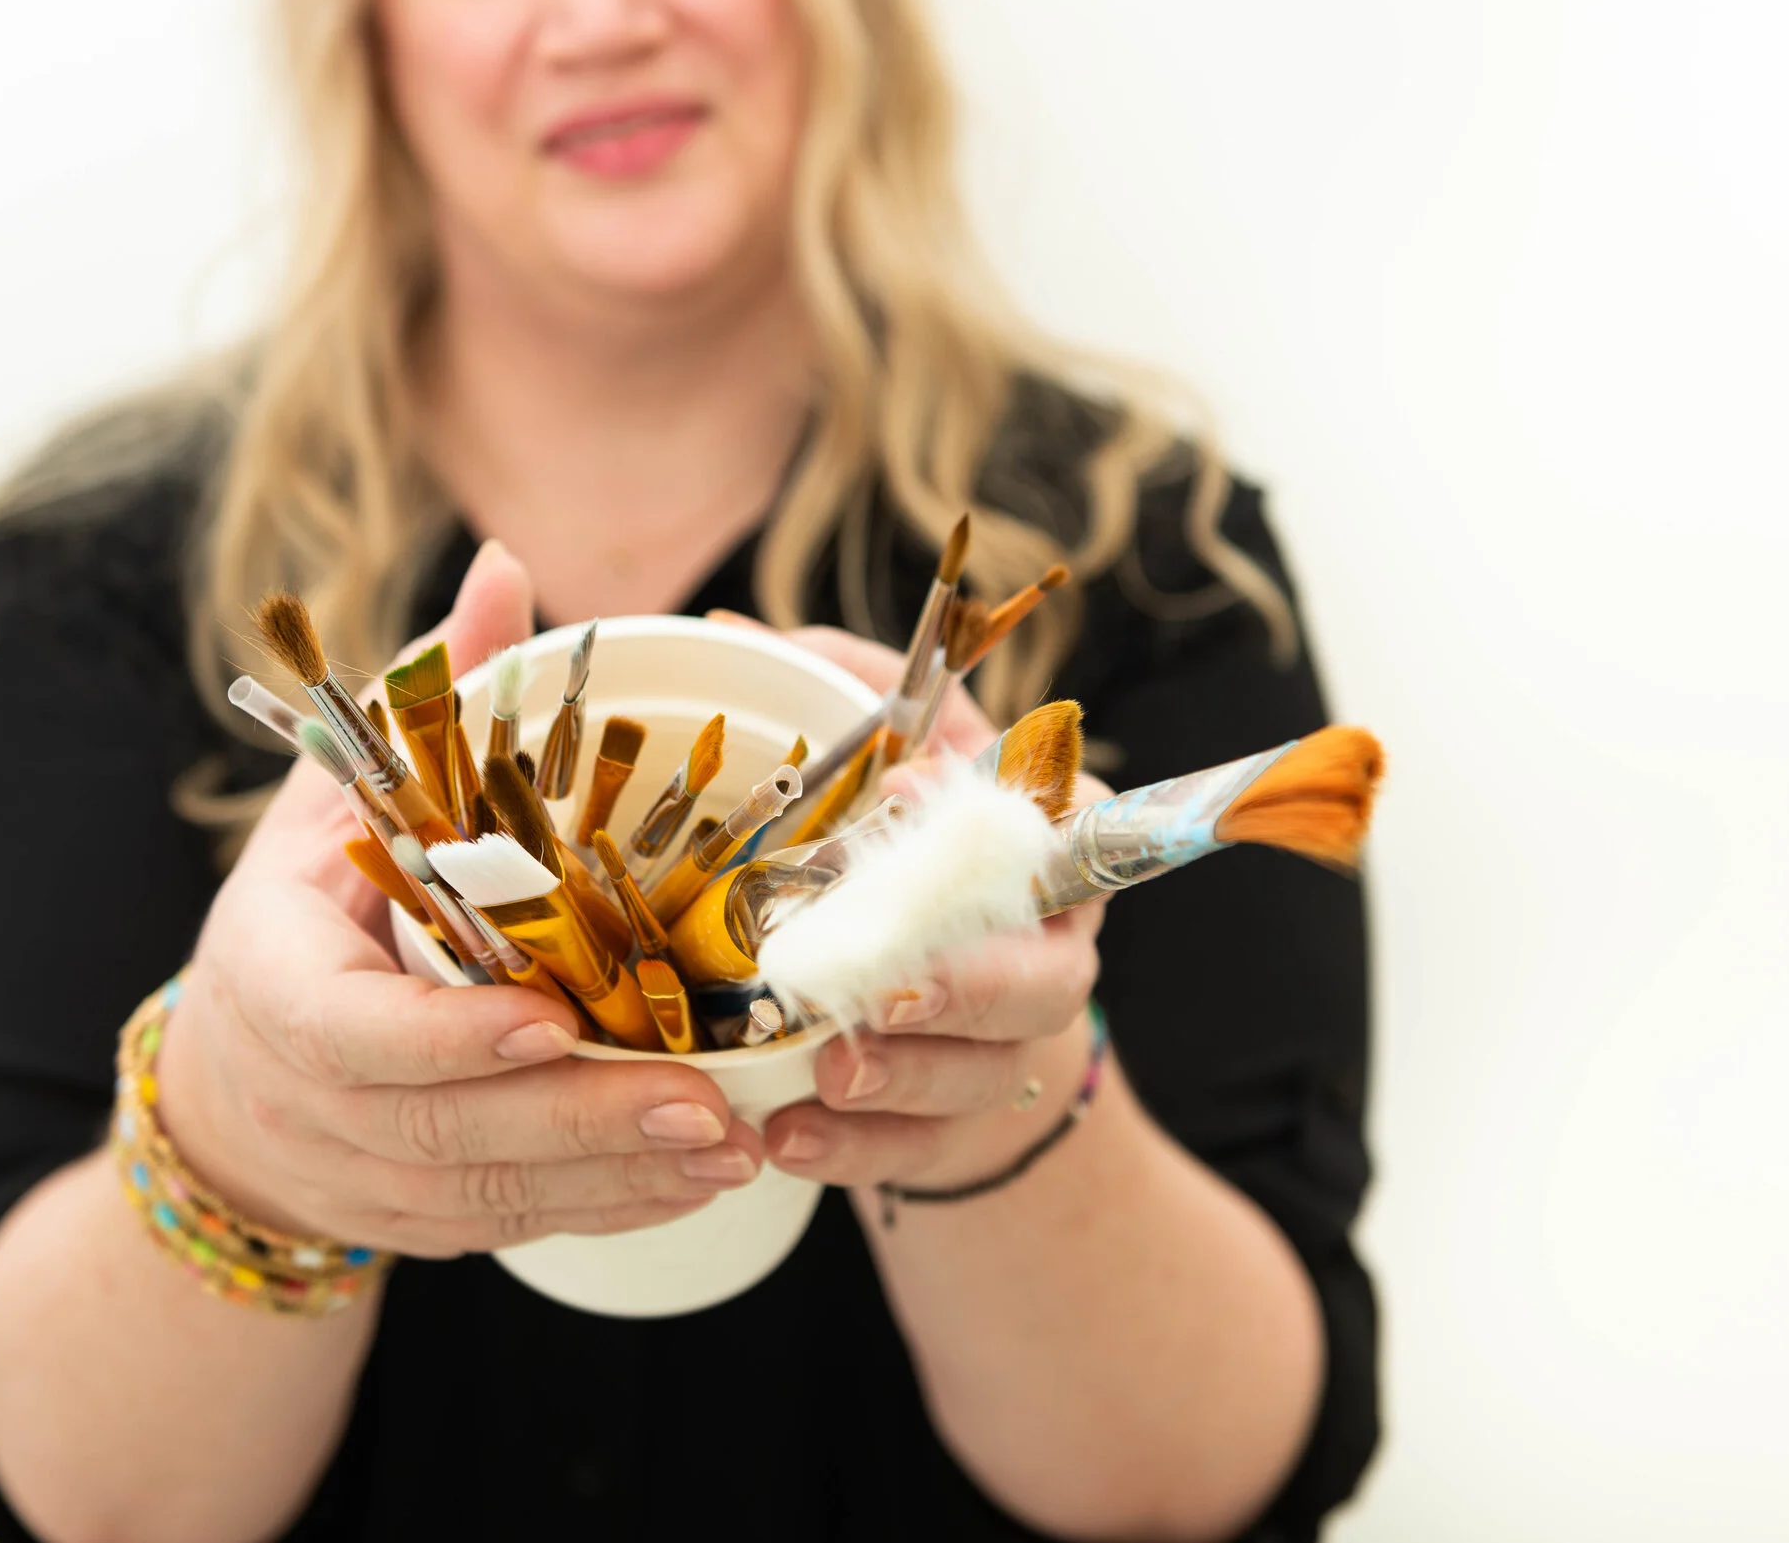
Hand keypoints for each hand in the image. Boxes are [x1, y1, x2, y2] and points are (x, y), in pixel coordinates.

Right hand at [154, 541, 765, 1254]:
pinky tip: (695, 1182)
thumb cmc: (308, 910)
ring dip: (615, 1174)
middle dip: (580, 1118)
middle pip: (443, 1125)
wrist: (234, 1086)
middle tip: (705, 1099)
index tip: (552, 1021)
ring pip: (490, 1191)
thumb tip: (509, 570)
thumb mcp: (341, 797)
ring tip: (732, 1143)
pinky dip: (606, 1209)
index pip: (345, 1030)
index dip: (445, 1037)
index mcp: (272, 979)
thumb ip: (429, 696)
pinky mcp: (415, 1220)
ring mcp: (359, 1172)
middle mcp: (306, 1094)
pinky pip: (514, 1225)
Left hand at [712, 614, 1109, 1194]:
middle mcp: (1053, 947)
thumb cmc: (901, 848)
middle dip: (964, 986)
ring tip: (828, 1073)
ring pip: (985, 1073)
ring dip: (904, 1078)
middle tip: (887, 990)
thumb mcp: (887, 752)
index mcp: (1047, 841)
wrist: (937, 994)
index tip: (907, 789)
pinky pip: (923, 1151)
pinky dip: (855, 1151)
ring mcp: (1013, 1046)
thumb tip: (729, 635)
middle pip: (1042, 979)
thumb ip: (833, 689)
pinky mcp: (962, 1127)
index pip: (1059, 822)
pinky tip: (788, 1140)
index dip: (995, 815)